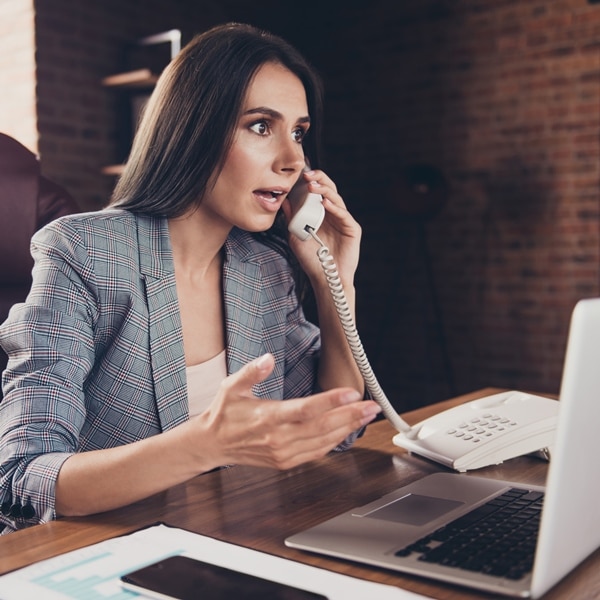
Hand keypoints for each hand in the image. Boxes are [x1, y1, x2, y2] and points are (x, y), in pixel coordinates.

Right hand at [191, 353, 380, 469]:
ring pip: (323, 442)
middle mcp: (278, 438)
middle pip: (322, 427)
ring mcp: (283, 453)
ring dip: (347, 428)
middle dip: (350, 416)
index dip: (330, 402)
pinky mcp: (285, 461)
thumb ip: (252, 372)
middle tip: (371, 406)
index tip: (351, 393)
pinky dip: (334, 442)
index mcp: (268, 417)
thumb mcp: (231, 386)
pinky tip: (346, 431)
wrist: (212, 444)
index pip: (305, 410)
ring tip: (365, 416)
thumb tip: (268, 359)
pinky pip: (316, 453)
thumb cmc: (224, 414)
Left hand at [282, 169, 361, 287]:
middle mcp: (334, 214)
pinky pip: (343, 214)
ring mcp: (344, 221)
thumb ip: (292, 219)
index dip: (311, 181)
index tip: (299, 174)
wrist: (325, 278)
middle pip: (329, 190)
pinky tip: (325, 203)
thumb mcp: (296, 236)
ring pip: (336, 199)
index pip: (318, 192)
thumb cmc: (312, 260)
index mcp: (321, 214)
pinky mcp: (352, 229)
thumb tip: (284, 201)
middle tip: (307, 175)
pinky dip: (334, 207)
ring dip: (324, 190)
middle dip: (319, 180)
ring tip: (312, 186)